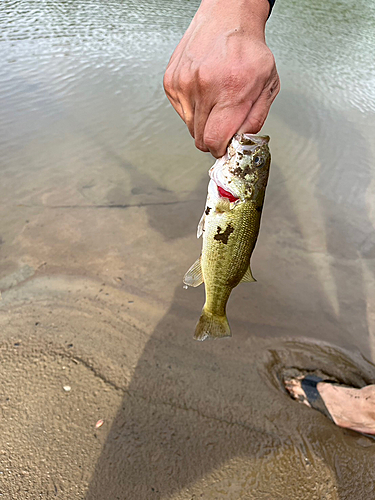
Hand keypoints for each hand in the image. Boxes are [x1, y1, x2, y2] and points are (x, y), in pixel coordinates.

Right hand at [163, 0, 279, 157]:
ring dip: (203, 123)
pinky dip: (193, 109)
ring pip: (190, 127)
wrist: (227, 18)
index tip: (225, 146)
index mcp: (231, 89)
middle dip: (213, 137)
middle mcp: (204, 86)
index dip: (221, 149)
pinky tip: (204, 92)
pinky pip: (181, 113)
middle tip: (223, 124)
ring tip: (215, 102)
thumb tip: (239, 142)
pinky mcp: (171, 81)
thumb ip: (255, 119)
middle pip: (200, 138)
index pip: (215, 140)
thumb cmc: (248, 50)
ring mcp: (184, 83)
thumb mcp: (268, 85)